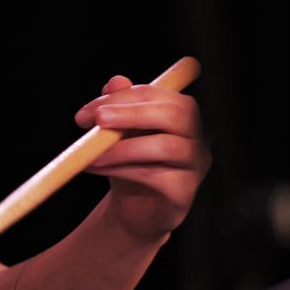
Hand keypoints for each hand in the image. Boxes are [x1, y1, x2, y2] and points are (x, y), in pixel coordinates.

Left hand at [74, 75, 208, 241]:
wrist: (133, 208)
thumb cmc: (129, 163)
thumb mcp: (119, 132)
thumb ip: (118, 106)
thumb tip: (116, 81)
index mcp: (184, 113)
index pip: (160, 95)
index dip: (123, 98)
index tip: (90, 112)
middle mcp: (199, 135)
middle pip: (175, 114)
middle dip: (132, 113)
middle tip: (98, 120)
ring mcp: (197, 163)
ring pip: (166, 147)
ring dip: (123, 148)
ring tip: (91, 154)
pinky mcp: (186, 191)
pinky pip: (157, 176)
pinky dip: (123, 171)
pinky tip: (98, 170)